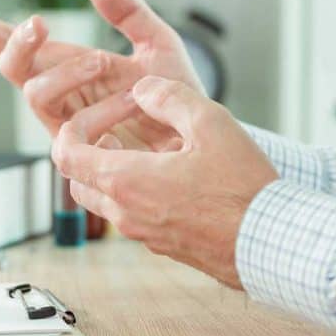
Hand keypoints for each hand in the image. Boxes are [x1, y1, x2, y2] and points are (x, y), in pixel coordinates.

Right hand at [0, 0, 203, 149]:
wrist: (200, 143)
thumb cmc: (174, 98)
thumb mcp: (157, 43)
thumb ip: (128, 11)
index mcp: (69, 69)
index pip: (18, 48)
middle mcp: (60, 99)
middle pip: (13, 69)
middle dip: (19, 44)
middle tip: (41, 25)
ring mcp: (67, 128)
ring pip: (36, 96)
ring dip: (68, 73)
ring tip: (110, 64)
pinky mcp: (81, 157)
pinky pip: (69, 134)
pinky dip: (100, 114)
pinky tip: (131, 108)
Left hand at [52, 77, 277, 287]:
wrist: (270, 246)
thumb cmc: (242, 189)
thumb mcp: (210, 124)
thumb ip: (169, 98)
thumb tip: (143, 89)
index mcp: (125, 181)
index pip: (66, 154)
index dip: (73, 128)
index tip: (99, 114)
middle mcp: (124, 212)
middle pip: (78, 178)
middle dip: (88, 149)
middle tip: (117, 128)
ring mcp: (142, 233)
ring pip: (102, 200)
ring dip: (109, 172)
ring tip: (141, 148)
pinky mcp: (162, 244)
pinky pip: (129, 216)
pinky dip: (131, 192)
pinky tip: (166, 174)